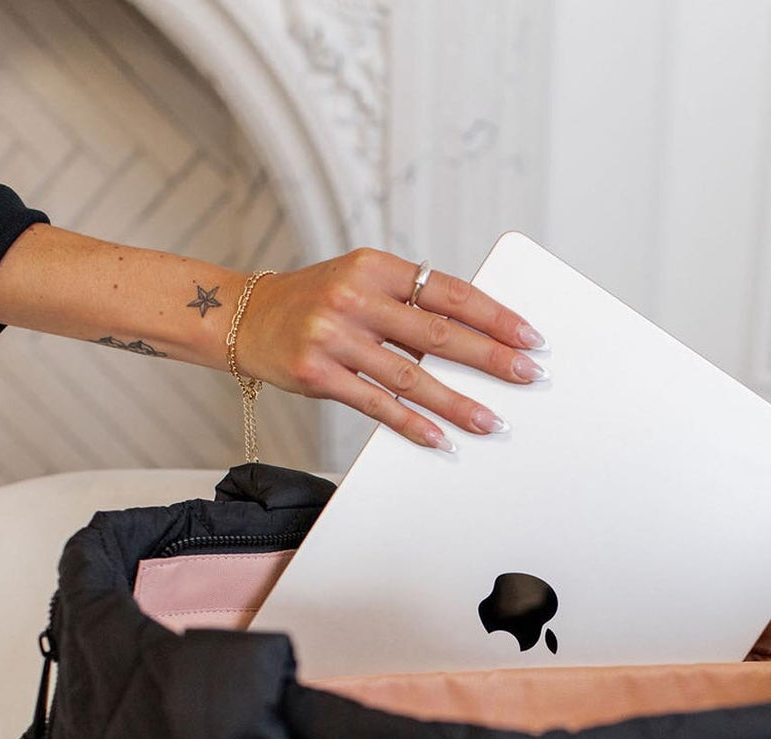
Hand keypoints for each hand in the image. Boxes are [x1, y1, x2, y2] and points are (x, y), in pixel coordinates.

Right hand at [234, 248, 547, 449]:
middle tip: (527, 376)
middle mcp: (354, 297)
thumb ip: (407, 302)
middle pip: (437, 333)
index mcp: (374, 267)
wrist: (241, 317)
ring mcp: (333, 337)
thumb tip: (472, 337)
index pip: (447, 290)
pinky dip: (412, 424)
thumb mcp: (358, 283)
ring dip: (457, 402)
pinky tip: (440, 438)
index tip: (529, 335)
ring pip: (411, 376)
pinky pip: (376, 404)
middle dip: (489, 357)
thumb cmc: (313, 303)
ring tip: (491, 420)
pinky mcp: (316, 374)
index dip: (493, 315)